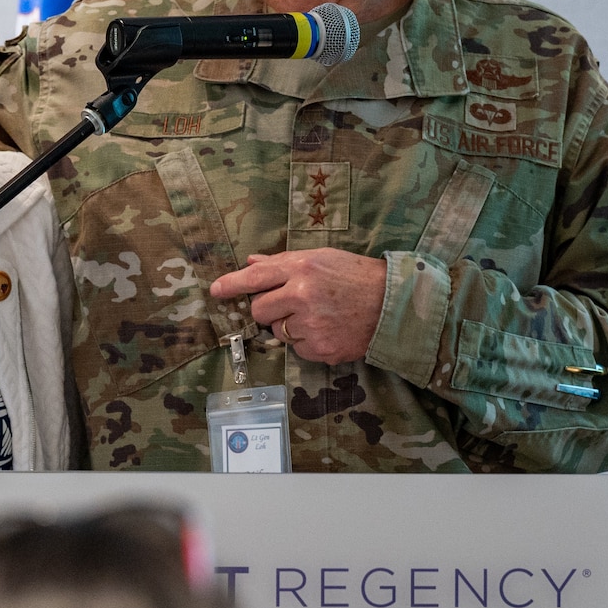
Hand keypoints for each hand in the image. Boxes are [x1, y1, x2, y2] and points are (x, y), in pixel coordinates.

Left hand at [209, 250, 385, 364]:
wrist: (392, 304)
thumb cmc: (355, 276)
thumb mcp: (321, 258)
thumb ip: (283, 262)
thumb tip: (252, 262)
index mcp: (302, 268)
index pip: (256, 277)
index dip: (232, 285)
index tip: (216, 291)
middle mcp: (302, 296)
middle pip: (260, 310)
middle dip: (268, 310)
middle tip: (290, 304)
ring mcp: (311, 325)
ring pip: (278, 332)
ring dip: (290, 327)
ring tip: (318, 316)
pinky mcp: (320, 348)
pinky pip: (297, 349)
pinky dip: (307, 342)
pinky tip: (327, 329)